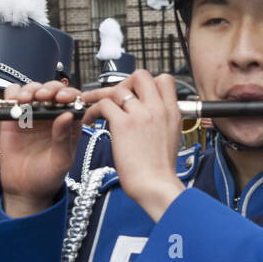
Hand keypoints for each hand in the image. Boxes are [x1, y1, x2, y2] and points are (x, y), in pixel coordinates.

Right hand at [0, 81, 81, 217]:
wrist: (25, 190)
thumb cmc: (49, 177)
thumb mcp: (62, 160)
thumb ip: (63, 138)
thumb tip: (66, 114)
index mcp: (69, 123)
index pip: (73, 99)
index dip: (70, 94)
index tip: (64, 98)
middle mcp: (51, 116)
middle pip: (52, 89)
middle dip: (49, 88)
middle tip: (44, 97)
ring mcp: (32, 115)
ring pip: (33, 89)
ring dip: (31, 89)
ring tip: (28, 100)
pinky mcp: (13, 118)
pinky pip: (11, 98)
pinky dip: (12, 94)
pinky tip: (14, 102)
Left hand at [83, 71, 183, 221]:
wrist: (156, 185)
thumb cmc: (160, 169)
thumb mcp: (171, 137)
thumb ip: (162, 120)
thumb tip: (149, 114)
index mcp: (172, 111)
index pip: (164, 80)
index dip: (147, 83)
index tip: (135, 94)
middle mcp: (158, 109)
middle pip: (141, 75)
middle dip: (123, 82)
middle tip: (113, 96)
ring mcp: (141, 115)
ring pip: (117, 88)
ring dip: (100, 95)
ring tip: (91, 105)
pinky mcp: (124, 124)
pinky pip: (103, 105)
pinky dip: (92, 110)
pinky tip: (90, 120)